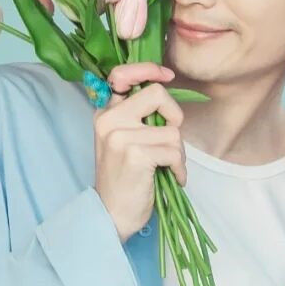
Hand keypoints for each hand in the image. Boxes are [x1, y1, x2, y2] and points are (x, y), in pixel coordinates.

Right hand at [93, 61, 187, 241]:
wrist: (111, 215)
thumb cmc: (124, 181)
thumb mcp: (123, 143)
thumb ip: (137, 119)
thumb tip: (167, 101)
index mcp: (105, 114)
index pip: (123, 74)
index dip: (148, 70)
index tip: (167, 76)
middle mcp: (110, 120)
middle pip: (157, 94)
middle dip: (175, 116)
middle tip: (172, 141)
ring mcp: (121, 136)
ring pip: (172, 131)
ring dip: (179, 154)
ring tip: (169, 168)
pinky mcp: (135, 154)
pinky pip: (174, 152)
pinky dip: (179, 169)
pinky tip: (171, 179)